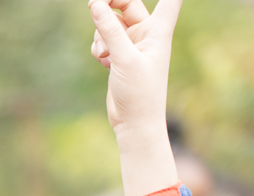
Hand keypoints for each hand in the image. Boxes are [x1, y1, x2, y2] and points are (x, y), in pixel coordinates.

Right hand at [87, 0, 183, 195]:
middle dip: (109, 6)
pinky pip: (105, 39)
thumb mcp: (124, 58)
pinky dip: (100, 45)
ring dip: (101, 32)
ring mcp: (133, 44)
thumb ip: (109, 30)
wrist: (135, 124)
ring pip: (111, 22)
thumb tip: (95, 3)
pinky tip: (102, 61)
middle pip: (126, 3)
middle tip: (94, 6)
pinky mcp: (121, 56)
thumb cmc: (141, 94)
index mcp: (159, 30)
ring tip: (103, 52)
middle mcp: (148, 33)